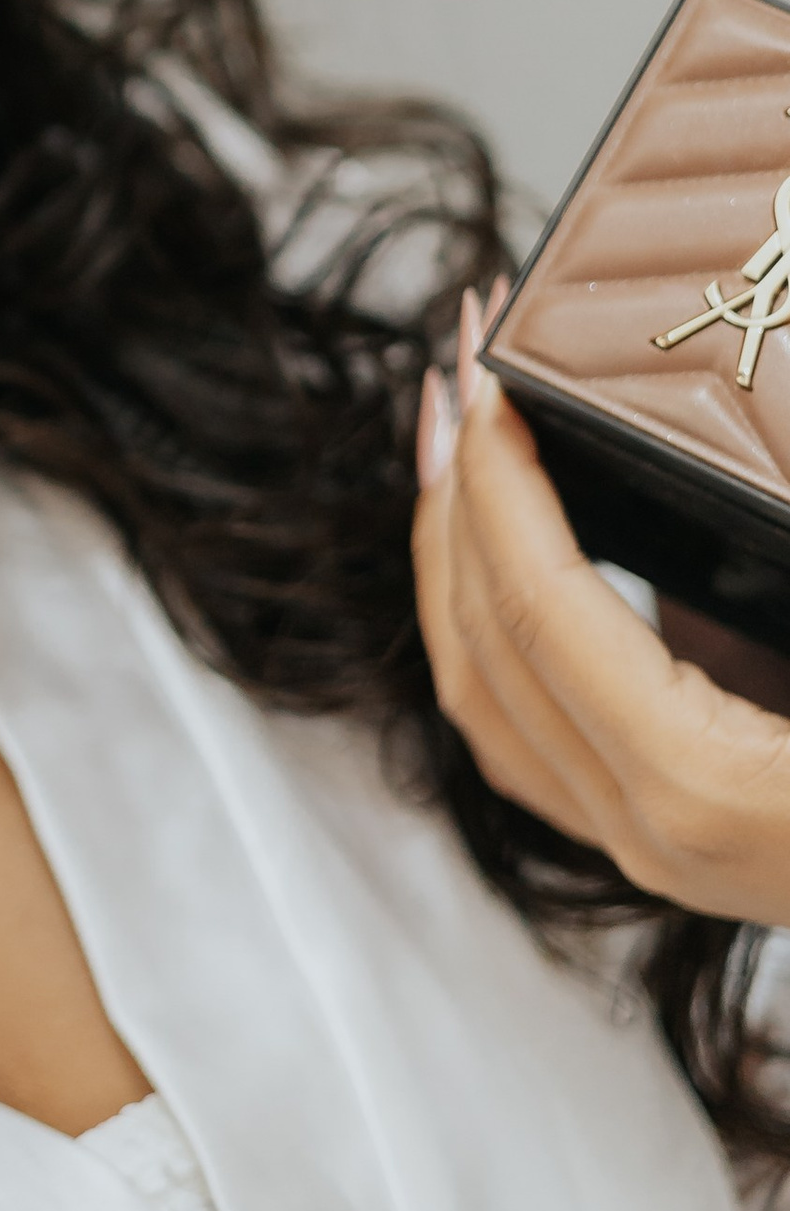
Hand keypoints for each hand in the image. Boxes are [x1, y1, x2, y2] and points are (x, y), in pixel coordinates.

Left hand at [415, 290, 789, 922]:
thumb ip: (762, 544)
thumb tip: (750, 437)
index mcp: (705, 781)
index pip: (542, 604)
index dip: (501, 475)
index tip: (486, 359)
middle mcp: (653, 830)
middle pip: (485, 645)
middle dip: (454, 493)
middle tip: (451, 362)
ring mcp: (655, 850)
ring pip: (486, 697)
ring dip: (456, 557)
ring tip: (459, 434)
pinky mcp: (675, 840)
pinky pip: (530, 733)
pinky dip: (496, 629)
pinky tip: (510, 546)